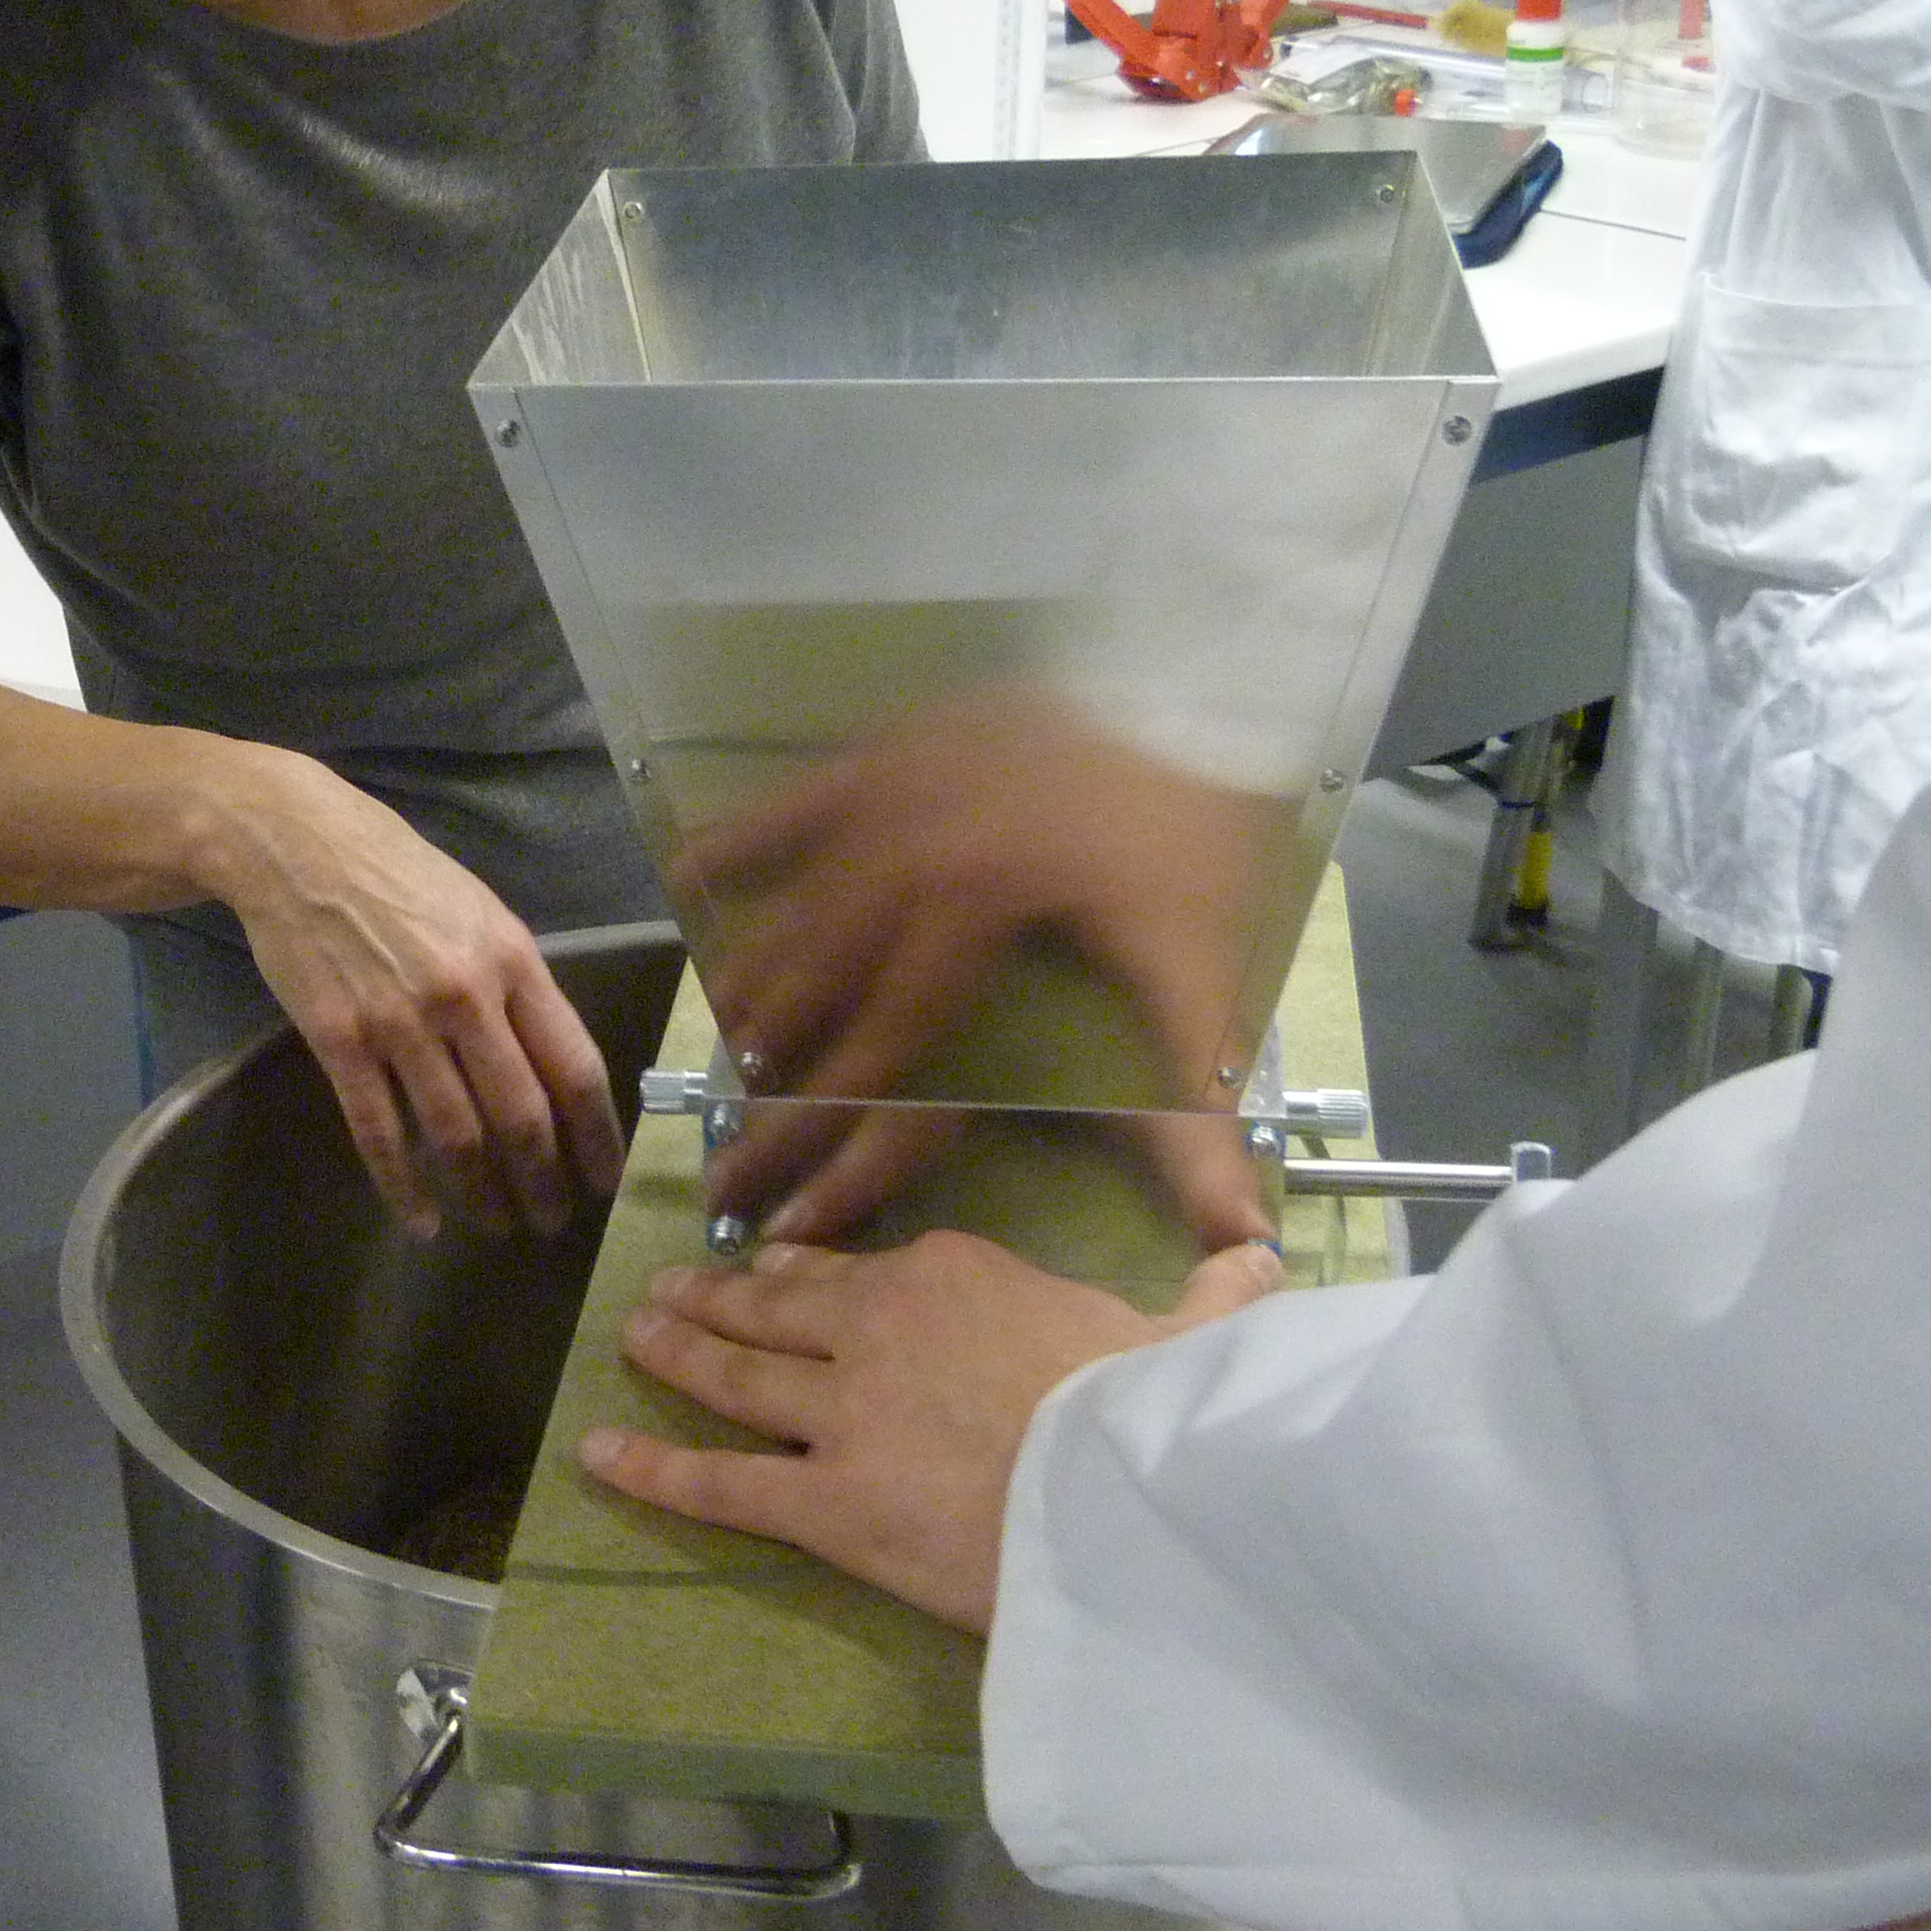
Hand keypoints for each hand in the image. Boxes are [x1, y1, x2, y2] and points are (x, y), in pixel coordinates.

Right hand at [211, 756, 627, 1240]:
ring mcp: (399, 1023)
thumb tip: (550, 1060)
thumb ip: (518, 982)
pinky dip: (403, 1188)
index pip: (575, 1066)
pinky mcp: (339, 1042)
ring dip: (483, 1194)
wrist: (294, 844)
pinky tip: (421, 1222)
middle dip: (545, 1182)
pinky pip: (379, 1133)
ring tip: (499, 1226)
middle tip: (553, 1223)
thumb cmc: (396, 872)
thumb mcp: (479, 911)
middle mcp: (465, 997)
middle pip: (522, 1115)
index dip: (597, 1134)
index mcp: (513, 960)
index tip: (604, 1179)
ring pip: (456, 1135)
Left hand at [579, 1229, 1286, 1631]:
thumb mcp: (1189, 1333)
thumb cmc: (1157, 1408)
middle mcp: (878, 1324)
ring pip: (735, 1373)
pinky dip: (652, 1468)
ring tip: (634, 1338)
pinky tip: (598, 1458)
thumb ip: (1212, 1297)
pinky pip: (720, 1480)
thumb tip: (1262, 1259)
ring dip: (676, 1352)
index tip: (782, 1265)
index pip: (865, 1268)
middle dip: (720, 1295)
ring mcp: (841, 1412)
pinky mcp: (821, 1500)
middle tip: (672, 1290)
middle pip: (779, 1307)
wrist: (1128, 1491)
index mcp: (958, 1272)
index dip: (811, 1268)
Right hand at [678, 688, 1292, 1250]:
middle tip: (728, 1130)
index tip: (780, 1190)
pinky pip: (801, 796)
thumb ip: (1199, 1106)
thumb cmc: (1198, 850)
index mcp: (981, 905)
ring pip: (801, 895)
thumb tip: (1239, 1226)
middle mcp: (917, 843)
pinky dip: (746, 837)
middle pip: (823, 973)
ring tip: (721, 1034)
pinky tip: (692, 873)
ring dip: (756, 968)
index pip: (886, 1038)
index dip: (830, 1123)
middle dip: (771, 1057)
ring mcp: (898, 784)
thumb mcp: (1200, 973)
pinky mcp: (896, 743)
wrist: (1202, 704)